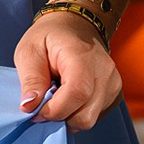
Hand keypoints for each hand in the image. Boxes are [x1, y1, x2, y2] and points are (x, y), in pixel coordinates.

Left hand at [13, 10, 120, 131]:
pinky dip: (78, 114)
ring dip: (68, 117)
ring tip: (57, 98)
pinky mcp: (114, 92)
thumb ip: (30, 79)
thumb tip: (29, 106)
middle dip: (59, 118)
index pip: (76, 94)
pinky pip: (94, 116)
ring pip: (89, 119)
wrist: (77, 24)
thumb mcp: (29, 50)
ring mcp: (113, 83)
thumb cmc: (50, 36)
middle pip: (85, 115)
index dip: (52, 110)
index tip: (35, 108)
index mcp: (83, 57)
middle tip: (44, 104)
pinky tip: (69, 98)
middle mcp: (105, 72)